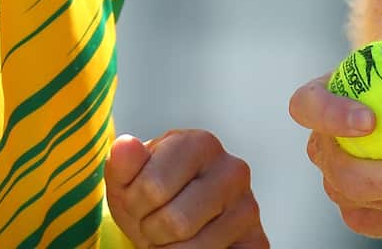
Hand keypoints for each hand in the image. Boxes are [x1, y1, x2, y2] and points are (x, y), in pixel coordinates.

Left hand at [104, 130, 268, 247]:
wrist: (178, 217)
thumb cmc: (150, 195)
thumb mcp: (128, 179)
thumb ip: (124, 163)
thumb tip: (125, 145)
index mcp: (200, 143)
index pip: (152, 187)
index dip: (134, 205)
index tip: (138, 201)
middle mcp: (233, 170)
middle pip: (174, 222)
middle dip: (153, 231)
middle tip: (155, 223)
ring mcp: (248, 206)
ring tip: (172, 236)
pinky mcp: (257, 241)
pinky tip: (194, 245)